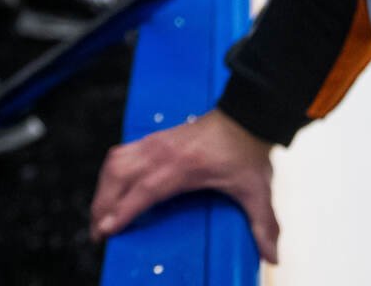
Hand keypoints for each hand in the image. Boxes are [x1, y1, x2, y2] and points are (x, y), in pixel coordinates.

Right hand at [89, 109, 279, 263]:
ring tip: (99, 212)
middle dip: (103, 204)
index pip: (144, 190)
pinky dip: (110, 172)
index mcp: (183, 166)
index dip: (122, 210)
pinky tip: (110, 187)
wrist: (244, 116)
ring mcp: (155, 143)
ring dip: (102, 188)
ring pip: (115, 163)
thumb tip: (272, 255)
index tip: (106, 228)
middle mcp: (162, 152)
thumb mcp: (257, 190)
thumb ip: (263, 224)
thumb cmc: (247, 150)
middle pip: (119, 176)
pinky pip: (120, 153)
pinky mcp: (153, 139)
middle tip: (98, 231)